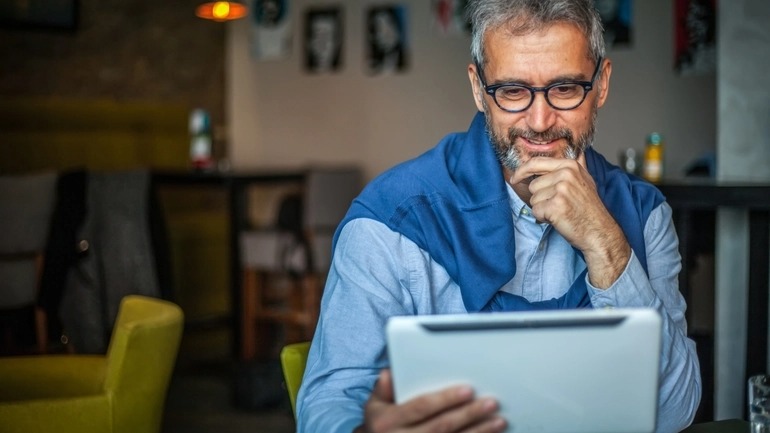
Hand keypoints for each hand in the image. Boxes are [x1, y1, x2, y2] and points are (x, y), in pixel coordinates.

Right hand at [354, 369, 506, 432]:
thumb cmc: (379, 427)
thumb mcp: (373, 407)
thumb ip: (383, 389)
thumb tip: (390, 374)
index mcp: (388, 422)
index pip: (422, 407)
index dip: (446, 398)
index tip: (468, 390)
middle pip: (442, 426)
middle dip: (469, 414)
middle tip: (491, 403)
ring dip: (478, 432)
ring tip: (498, 421)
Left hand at [508, 154, 630, 287]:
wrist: (599, 231)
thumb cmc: (589, 209)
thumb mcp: (585, 180)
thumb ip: (576, 165)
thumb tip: (577, 150)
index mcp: (570, 165)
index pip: (536, 162)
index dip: (521, 171)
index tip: (514, 178)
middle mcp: (566, 174)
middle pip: (533, 185)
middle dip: (541, 198)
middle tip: (559, 204)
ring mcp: (561, 190)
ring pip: (533, 199)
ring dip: (543, 208)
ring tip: (561, 211)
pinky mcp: (556, 206)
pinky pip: (536, 211)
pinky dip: (543, 218)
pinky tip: (558, 219)